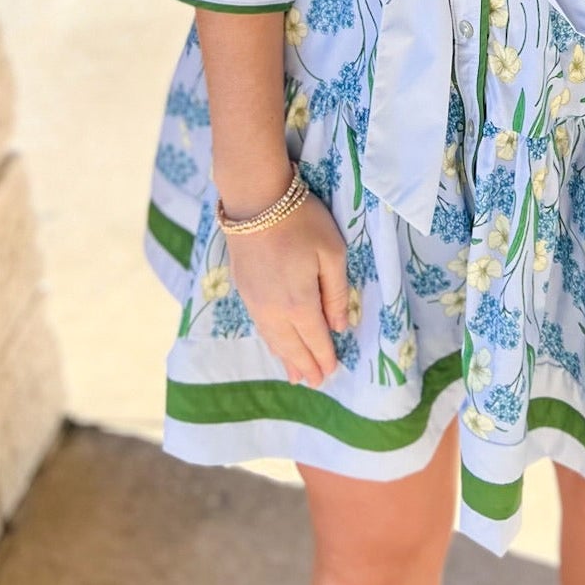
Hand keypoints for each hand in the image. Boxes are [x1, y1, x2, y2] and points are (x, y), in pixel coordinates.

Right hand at [223, 189, 351, 386]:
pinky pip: (262, 328)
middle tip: (316, 383)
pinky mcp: (245, 291)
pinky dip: (272, 343)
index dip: (325, 358)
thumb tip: (339, 326)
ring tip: (296, 376)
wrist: (254, 202)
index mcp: (300, 305)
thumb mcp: (332, 253)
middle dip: (306, 365)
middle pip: (293, 347)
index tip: (333, 372)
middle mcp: (275, 311)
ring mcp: (256, 303)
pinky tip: (275, 345)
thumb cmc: (301, 222)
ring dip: (287, 359)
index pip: (316, 340)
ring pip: (274, 340)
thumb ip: (336, 293)